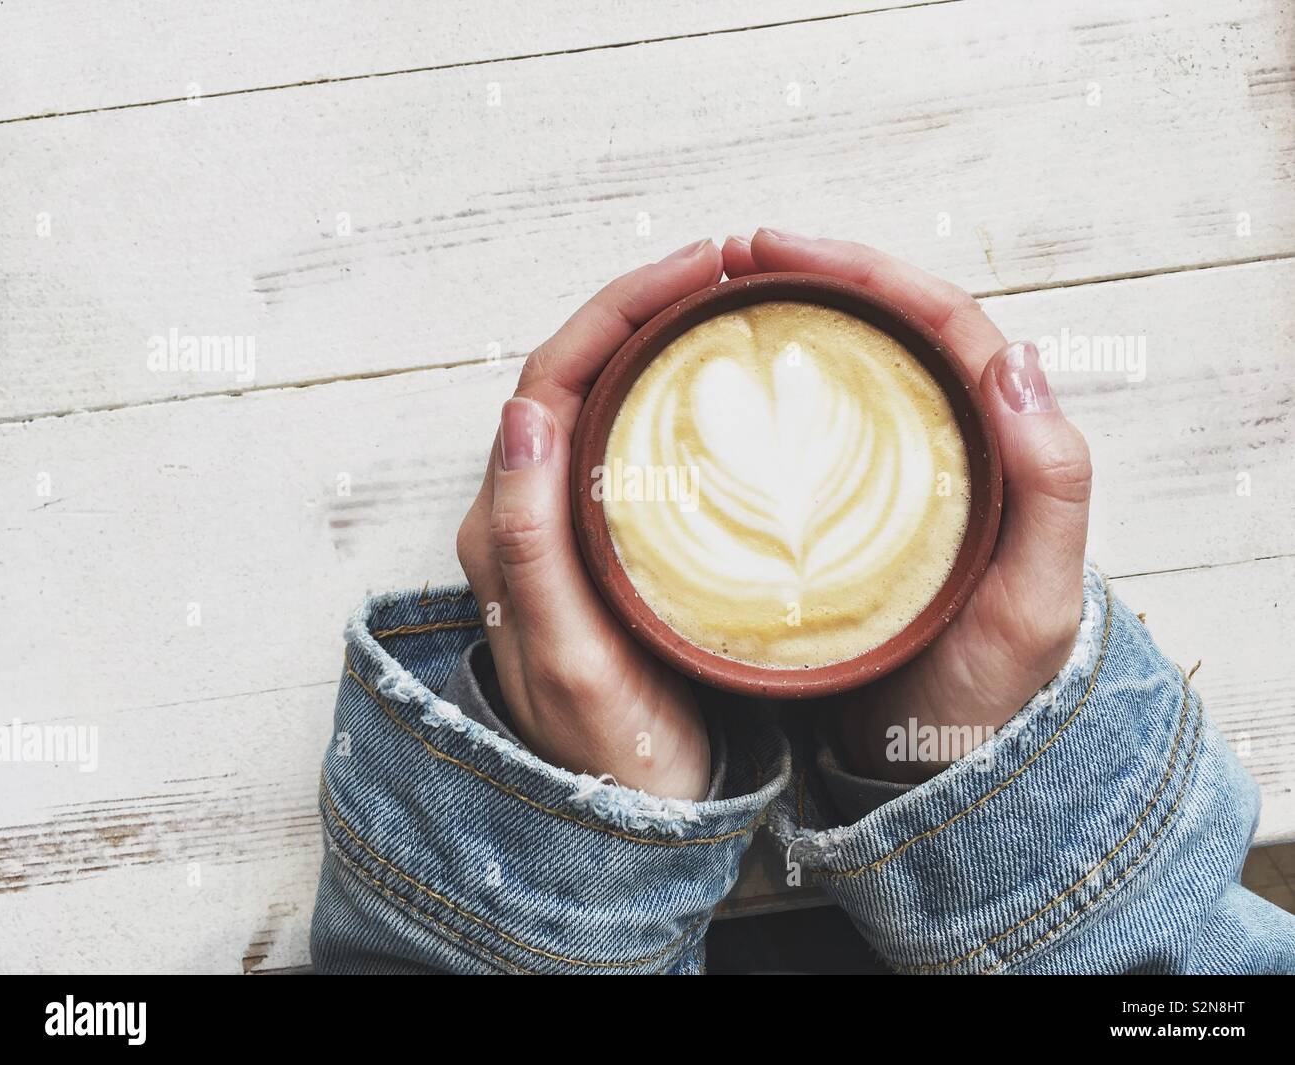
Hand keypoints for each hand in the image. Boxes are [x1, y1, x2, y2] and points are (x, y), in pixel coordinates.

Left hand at [456, 239, 723, 799]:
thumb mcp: (569, 658)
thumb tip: (522, 411)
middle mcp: (526, 514)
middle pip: (580, 374)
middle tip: (734, 269)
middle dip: (648, 305)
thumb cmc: (604, 752)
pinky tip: (722, 390)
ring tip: (733, 306)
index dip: (622, 309)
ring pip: (606, 402)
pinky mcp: (605, 547)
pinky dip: (674, 398)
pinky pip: (631, 446)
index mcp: (506, 527)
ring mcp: (568, 528)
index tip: (703, 267)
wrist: (628, 817)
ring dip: (661, 342)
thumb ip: (530, 545)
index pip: (553, 379)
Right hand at [724, 229, 1092, 782]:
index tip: (779, 251)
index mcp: (995, 445)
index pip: (937, 322)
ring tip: (709, 301)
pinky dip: (765, 393)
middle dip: (811, 275)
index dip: (863, 271)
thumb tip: (1017, 360)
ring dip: (784, 322)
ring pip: (840, 370)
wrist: (928, 764)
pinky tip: (717, 386)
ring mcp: (884, 476)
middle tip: (730, 258)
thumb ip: (1050, 487)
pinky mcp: (838, 510)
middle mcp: (938, 444)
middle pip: (881, 327)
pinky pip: (803, 431)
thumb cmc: (985, 692)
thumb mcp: (1032, 600)